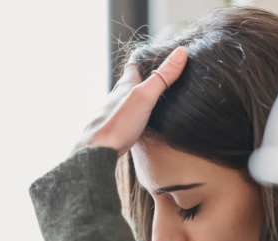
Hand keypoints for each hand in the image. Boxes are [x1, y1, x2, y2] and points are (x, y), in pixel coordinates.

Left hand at [72, 46, 187, 157]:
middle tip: (160, 75)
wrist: (97, 151)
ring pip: (127, 99)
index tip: (158, 53)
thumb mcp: (144, 97)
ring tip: (153, 97)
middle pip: (130, 81)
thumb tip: (181, 52)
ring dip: (139, 96)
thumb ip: (161, 77)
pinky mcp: (114, 129)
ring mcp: (114, 112)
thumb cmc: (119, 124)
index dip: (145, 56)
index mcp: (125, 84)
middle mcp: (117, 96)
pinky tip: (139, 122)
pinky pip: (126, 116)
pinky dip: (135, 114)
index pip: (134, 63)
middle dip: (144, 76)